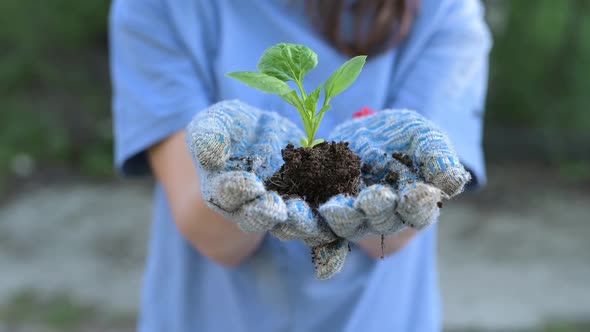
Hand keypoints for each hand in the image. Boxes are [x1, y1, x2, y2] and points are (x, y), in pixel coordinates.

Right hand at [186, 100, 346, 276]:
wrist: (258, 138)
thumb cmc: (229, 130)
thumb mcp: (212, 125)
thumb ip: (207, 138)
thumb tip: (209, 153)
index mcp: (227, 192)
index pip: (229, 196)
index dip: (238, 192)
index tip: (250, 185)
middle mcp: (256, 210)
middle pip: (264, 219)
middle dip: (273, 215)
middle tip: (282, 210)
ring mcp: (288, 211)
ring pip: (299, 224)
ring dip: (311, 222)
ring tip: (322, 212)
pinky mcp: (316, 204)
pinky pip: (328, 215)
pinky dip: (341, 216)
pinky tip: (356, 208)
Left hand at [318, 109, 470, 239]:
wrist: (362, 132)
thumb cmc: (400, 136)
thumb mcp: (422, 136)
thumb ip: (437, 156)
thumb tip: (453, 181)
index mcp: (412, 204)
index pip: (418, 211)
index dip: (417, 204)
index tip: (417, 193)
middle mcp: (380, 217)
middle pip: (379, 220)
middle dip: (375, 210)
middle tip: (371, 198)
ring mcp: (349, 216)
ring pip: (344, 224)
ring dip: (339, 218)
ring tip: (333, 208)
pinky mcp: (319, 208)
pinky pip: (312, 220)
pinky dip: (304, 221)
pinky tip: (295, 214)